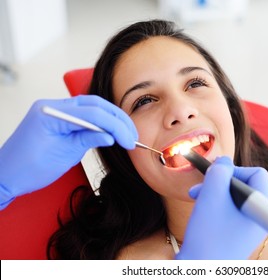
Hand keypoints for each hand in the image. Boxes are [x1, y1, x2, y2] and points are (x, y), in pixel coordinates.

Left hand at [0, 95, 137, 208]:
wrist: (6, 176)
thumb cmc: (28, 169)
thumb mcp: (63, 155)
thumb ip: (87, 139)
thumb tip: (110, 136)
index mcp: (51, 112)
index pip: (92, 113)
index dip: (115, 126)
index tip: (128, 140)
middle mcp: (52, 105)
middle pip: (94, 104)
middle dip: (117, 119)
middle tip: (131, 135)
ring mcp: (54, 109)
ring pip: (91, 107)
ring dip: (111, 119)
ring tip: (125, 134)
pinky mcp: (58, 117)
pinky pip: (83, 114)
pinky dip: (99, 122)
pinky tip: (110, 131)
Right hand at [176, 156, 267, 258]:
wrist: (198, 270)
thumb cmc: (207, 236)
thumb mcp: (212, 195)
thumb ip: (219, 171)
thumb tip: (224, 161)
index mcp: (259, 209)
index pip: (256, 174)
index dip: (235, 169)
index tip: (215, 176)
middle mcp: (257, 218)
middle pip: (243, 184)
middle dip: (220, 181)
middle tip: (201, 185)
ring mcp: (247, 227)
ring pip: (232, 196)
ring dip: (213, 191)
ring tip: (195, 197)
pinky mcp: (235, 233)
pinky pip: (227, 209)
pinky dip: (213, 204)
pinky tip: (200, 208)